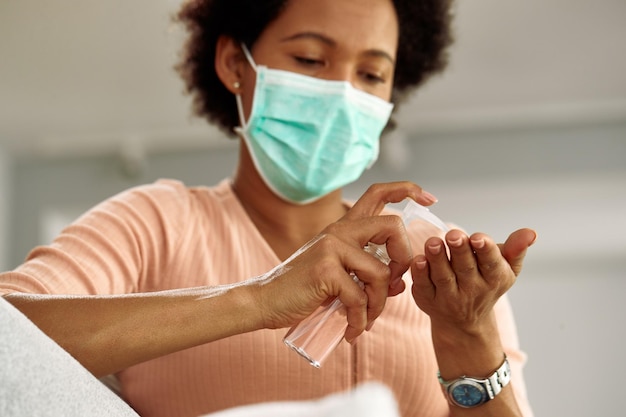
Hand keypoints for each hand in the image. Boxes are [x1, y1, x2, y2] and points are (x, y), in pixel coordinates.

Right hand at [252, 181, 436, 341]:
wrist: (264, 301)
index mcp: (342, 228)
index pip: (378, 194)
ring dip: (379, 305)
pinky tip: (352, 331)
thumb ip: (367, 274)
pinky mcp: (325, 269)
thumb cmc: (302, 290)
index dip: (408, 190)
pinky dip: (360, 320)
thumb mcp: (338, 277)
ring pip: (381, 273)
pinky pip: (360, 298)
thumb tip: (400, 283)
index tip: (430, 200)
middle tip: (395, 285)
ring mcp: (331, 247)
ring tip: (366, 321)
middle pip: (392, 226)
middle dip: (405, 259)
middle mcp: (339, 231)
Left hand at [410, 228, 535, 335]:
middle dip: (460, 250)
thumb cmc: (487, 283)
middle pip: (465, 268)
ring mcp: (449, 298)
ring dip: (437, 259)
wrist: (465, 322)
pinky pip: (423, 286)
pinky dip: (419, 274)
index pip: (491, 263)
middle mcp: (472, 291)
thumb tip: (530, 232)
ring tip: (433, 242)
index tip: (479, 237)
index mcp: (494, 279)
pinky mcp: (428, 301)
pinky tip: (418, 259)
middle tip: (453, 234)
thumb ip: (516, 249)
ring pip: (443, 277)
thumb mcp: (506, 268)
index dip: (485, 250)